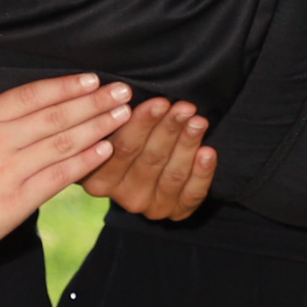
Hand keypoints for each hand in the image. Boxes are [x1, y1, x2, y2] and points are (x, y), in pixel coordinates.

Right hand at [0, 75, 130, 272]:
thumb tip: (43, 111)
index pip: (33, 94)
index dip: (67, 85)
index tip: (94, 78)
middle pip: (55, 115)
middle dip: (94, 101)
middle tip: (123, 91)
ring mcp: (6, 171)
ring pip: (62, 142)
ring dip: (98, 127)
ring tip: (122, 116)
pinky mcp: (14, 202)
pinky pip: (59, 176)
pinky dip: (86, 160)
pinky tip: (106, 150)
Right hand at [80, 98, 216, 219]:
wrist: (144, 167)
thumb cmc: (126, 136)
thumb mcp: (112, 130)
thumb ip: (114, 119)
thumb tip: (123, 94)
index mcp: (99, 178)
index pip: (121, 149)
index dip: (142, 124)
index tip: (159, 102)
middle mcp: (123, 197)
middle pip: (150, 159)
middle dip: (170, 129)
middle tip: (184, 107)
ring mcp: (151, 206)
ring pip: (173, 174)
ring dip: (188, 144)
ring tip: (198, 121)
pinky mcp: (176, 212)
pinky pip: (192, 193)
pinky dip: (202, 172)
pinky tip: (207, 151)